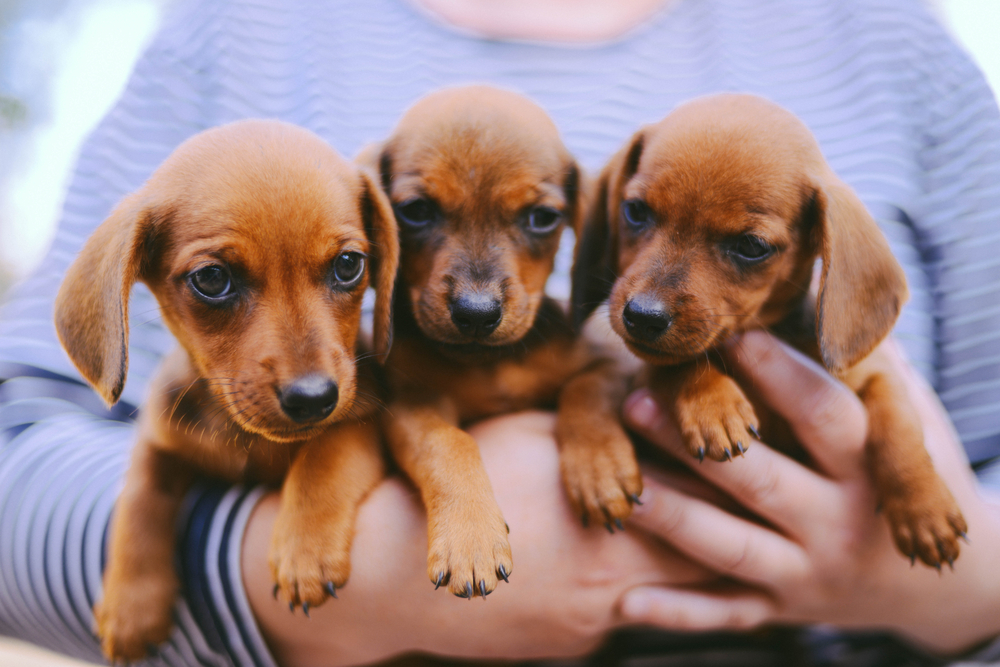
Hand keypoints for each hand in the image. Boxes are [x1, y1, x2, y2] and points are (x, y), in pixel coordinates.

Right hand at [244, 411, 712, 666]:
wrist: (390, 580)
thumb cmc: (453, 490)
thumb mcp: (527, 437)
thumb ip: (594, 432)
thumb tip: (647, 420)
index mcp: (610, 520)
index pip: (700, 497)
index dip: (732, 475)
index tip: (755, 454)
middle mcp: (613, 582)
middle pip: (701, 555)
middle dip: (732, 526)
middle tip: (769, 502)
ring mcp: (592, 623)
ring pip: (670, 593)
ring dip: (696, 565)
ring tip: (726, 536)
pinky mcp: (570, 644)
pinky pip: (622, 613)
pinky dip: (638, 589)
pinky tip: (629, 562)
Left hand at [618, 331, 999, 655]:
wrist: (939, 586)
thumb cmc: (909, 477)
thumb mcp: (906, 419)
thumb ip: (864, 363)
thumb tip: (818, 285)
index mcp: (868, 468)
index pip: (823, 415)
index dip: (779, 375)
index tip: (729, 335)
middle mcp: (837, 523)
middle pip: (762, 481)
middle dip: (699, 444)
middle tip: (638, 400)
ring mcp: (807, 574)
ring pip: (732, 548)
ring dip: (676, 520)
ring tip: (626, 489)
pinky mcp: (781, 611)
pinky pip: (724, 614)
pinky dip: (676, 611)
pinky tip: (624, 602)